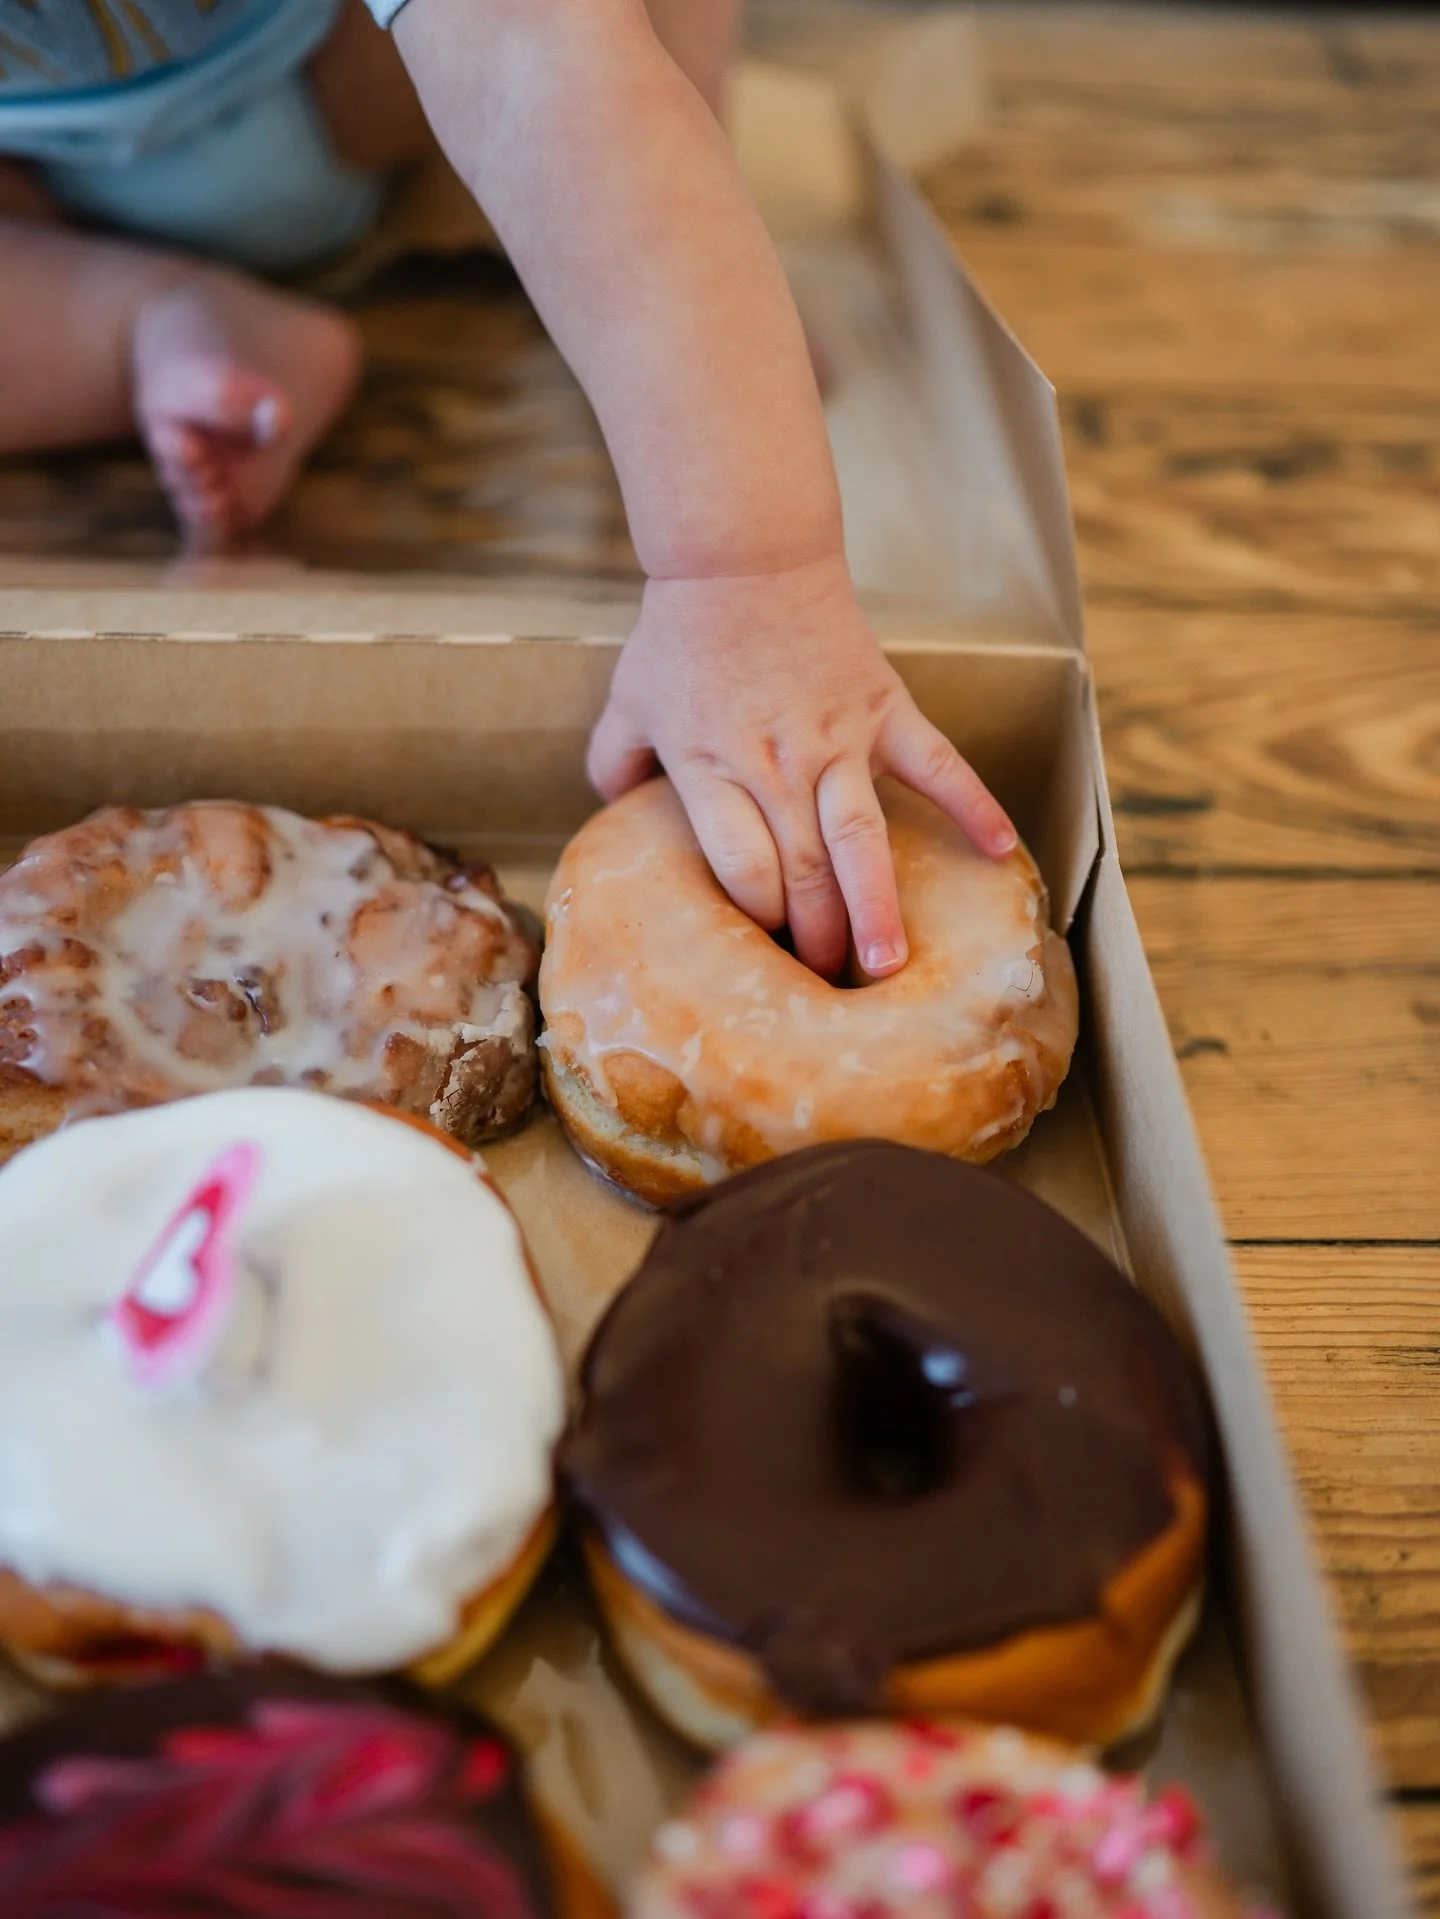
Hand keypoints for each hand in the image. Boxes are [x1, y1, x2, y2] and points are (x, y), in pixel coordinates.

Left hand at [587, 553, 1017, 979]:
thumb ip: (615, 766)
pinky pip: (937, 765)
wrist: (745, 555)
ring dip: (876, 908)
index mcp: (711, 769)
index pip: (741, 870)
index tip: (763, 952)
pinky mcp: (884, 709)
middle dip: (814, 939)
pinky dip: (973, 806)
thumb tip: (614, 817)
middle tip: (825, 983)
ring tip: (889, 967)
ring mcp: (837, 739)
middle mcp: (776, 765)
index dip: (756, 920)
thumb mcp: (629, 702)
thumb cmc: (682, 634)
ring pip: (862, 841)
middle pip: (802, 874)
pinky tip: (1002, 852)